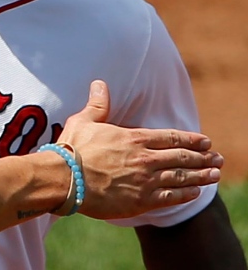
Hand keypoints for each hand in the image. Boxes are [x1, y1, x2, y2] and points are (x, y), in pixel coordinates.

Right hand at [57, 80, 221, 219]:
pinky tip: (195, 192)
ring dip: (201, 176)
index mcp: (134, 138)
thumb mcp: (84, 121)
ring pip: (182, 177)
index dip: (192, 139)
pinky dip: (186, 194)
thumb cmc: (72, 149)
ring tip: (215, 175)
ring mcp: (146, 181)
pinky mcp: (141, 200)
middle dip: (203, 158)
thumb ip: (97, 104)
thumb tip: (99, 83)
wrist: (65, 178)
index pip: (172, 137)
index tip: (206, 142)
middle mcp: (145, 159)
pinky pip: (171, 197)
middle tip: (219, 159)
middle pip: (183, 157)